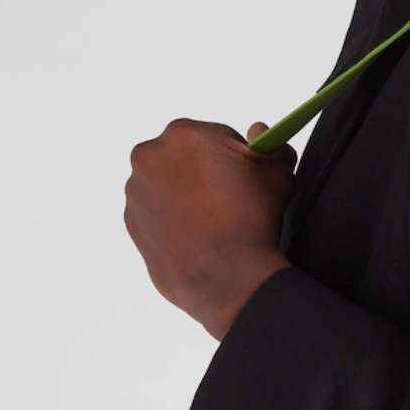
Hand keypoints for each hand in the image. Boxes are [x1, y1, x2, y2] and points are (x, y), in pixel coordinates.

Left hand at [125, 119, 296, 339]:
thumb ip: (271, 146)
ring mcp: (136, 190)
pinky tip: (197, 234)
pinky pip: (156, 210)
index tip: (246, 178)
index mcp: (184, 134)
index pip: (216, 135)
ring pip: (168, 182)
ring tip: (214, 222)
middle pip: (186, 156)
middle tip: (231, 201)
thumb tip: (261, 132)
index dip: (236, 157)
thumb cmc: (249, 222)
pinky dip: (173, 217)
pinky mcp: (131, 220)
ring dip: (187, 194)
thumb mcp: (277, 175)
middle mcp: (151, 155)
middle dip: (206, 171)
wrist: (224, 277)